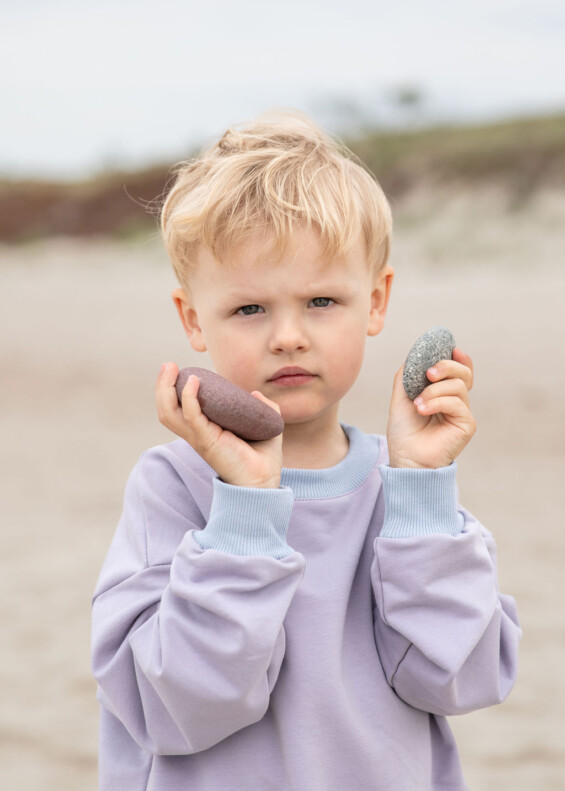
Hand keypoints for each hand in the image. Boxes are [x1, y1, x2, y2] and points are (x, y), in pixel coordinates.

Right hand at [156, 362, 282, 487]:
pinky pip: (191, 416)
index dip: (173, 390)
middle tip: (168, 366)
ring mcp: (199, 437)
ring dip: (166, 389)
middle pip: (167, 409)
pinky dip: (189, 398)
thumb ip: (263, 407)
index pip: (178, 409)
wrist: (264, 481)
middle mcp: (197, 433)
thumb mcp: (265, 425)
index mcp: (205, 430)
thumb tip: (255, 394)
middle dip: (162, 386)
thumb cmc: (263, 458)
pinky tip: (193, 381)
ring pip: (170, 413)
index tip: (177, 370)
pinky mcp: (207, 441)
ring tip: (170, 369)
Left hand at [386, 348, 475, 468]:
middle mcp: (456, 401)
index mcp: (443, 393)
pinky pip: (456, 403)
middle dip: (446, 366)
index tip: (451, 348)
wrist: (405, 457)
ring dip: (434, 390)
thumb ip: (408, 375)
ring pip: (458, 386)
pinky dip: (438, 402)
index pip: (459, 370)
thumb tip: (416, 356)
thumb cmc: (404, 431)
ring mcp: (462, 413)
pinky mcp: (466, 424)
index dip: (458, 358)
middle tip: (428, 373)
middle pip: (463, 373)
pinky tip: (422, 410)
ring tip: (418, 404)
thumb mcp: (401, 397)